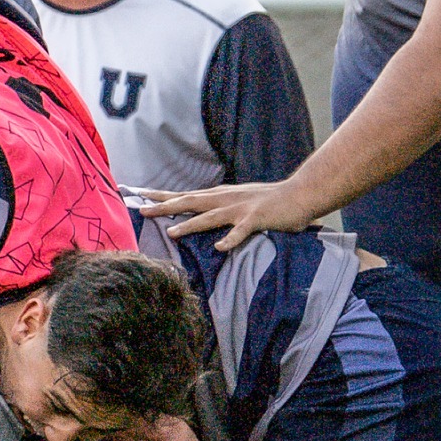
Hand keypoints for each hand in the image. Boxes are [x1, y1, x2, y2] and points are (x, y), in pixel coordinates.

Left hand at [136, 179, 312, 250]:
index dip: (162, 196)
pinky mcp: (256, 219)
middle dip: (164, 206)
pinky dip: (230, 239)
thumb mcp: (240, 202)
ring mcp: (240, 209)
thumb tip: (202, 215)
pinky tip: (219, 247)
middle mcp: (226, 199)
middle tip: (141, 210)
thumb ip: (221, 208)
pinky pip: (241, 231)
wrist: (301, 194)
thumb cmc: (270, 201)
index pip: (185, 195)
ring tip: (171, 232)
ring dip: (190, 224)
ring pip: (210, 217)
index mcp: (220, 196)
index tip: (139, 196)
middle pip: (189, 202)